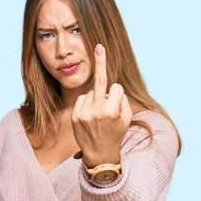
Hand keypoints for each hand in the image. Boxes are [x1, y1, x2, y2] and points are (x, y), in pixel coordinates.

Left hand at [72, 44, 132, 167]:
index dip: (118, 93)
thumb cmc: (115, 134)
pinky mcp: (74, 115)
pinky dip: (87, 103)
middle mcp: (97, 110)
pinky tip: (89, 116)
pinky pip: (82, 98)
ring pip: (92, 92)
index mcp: (111, 111)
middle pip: (100, 81)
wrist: (99, 154)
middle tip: (99, 47)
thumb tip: (112, 86)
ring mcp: (83, 113)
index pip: (116, 87)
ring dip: (96, 98)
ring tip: (98, 115)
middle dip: (101, 63)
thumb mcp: (126, 118)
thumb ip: (122, 100)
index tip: (117, 98)